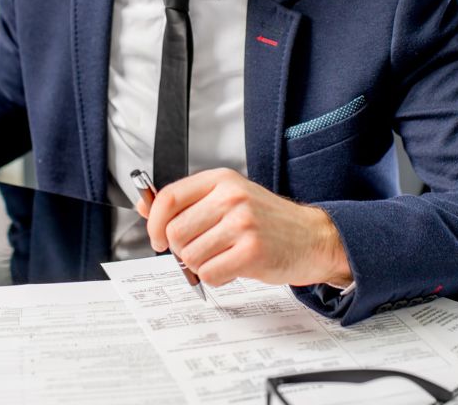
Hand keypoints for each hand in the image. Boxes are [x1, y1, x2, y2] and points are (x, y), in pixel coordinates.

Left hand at [137, 168, 352, 288]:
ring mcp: (243, 224)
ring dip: (201, 265)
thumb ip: (186, 202)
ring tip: (224, 256)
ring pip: (190, 256)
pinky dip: (216, 277)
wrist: (312, 237)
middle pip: (175, 232)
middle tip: (203, 249)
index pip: (169, 198)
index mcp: (221, 180)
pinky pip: (210, 274)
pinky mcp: (252, 252)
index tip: (157, 238)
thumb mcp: (227, 198)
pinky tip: (233, 267)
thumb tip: (144, 206)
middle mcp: (231, 197)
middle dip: (182, 249)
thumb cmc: (268, 220)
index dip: (154, 223)